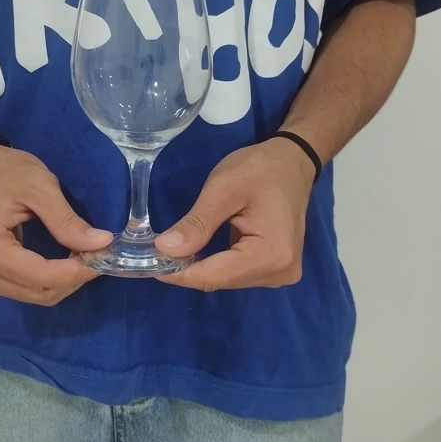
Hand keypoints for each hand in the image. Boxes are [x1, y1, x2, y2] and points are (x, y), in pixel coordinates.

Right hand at [0, 145, 111, 304]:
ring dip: (59, 281)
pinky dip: (44, 279)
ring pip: (30, 295)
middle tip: (94, 253)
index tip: (103, 256)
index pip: (40, 276)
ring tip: (78, 255)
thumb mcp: (38, 186)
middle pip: (36, 292)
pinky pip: (18, 288)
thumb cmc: (0, 170)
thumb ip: (66, 220)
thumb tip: (101, 243)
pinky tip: (58, 260)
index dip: (76, 272)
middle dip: (71, 277)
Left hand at [155, 138, 316, 290]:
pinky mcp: (275, 268)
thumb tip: (164, 249)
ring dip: (200, 266)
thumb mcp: (223, 189)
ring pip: (226, 278)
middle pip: (220, 279)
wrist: (291, 162)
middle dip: (187, 268)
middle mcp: (280, 271)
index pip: (214, 276)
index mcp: (271, 254)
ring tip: (174, 249)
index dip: (178, 273)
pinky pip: (236, 272)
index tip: (149, 263)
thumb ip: (196, 223)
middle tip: (155, 252)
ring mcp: (280, 272)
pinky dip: (214, 262)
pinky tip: (198, 249)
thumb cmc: (260, 169)